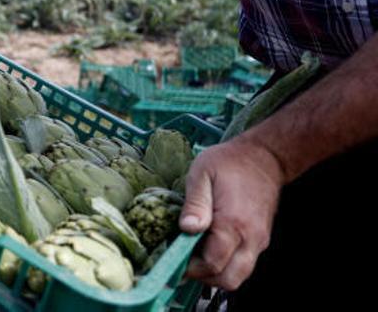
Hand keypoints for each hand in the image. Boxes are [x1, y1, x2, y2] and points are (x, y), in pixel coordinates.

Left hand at [179, 137, 283, 289]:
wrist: (264, 157)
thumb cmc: (230, 162)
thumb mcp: (203, 173)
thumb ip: (195, 203)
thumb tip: (187, 229)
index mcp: (233, 223)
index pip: (212, 263)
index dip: (190, 268)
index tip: (173, 261)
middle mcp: (250, 238)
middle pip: (228, 280)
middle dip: (203, 278)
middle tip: (183, 263)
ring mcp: (258, 241)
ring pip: (238, 277)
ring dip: (215, 274)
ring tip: (195, 256)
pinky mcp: (260, 240)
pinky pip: (243, 265)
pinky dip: (226, 266)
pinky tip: (209, 249)